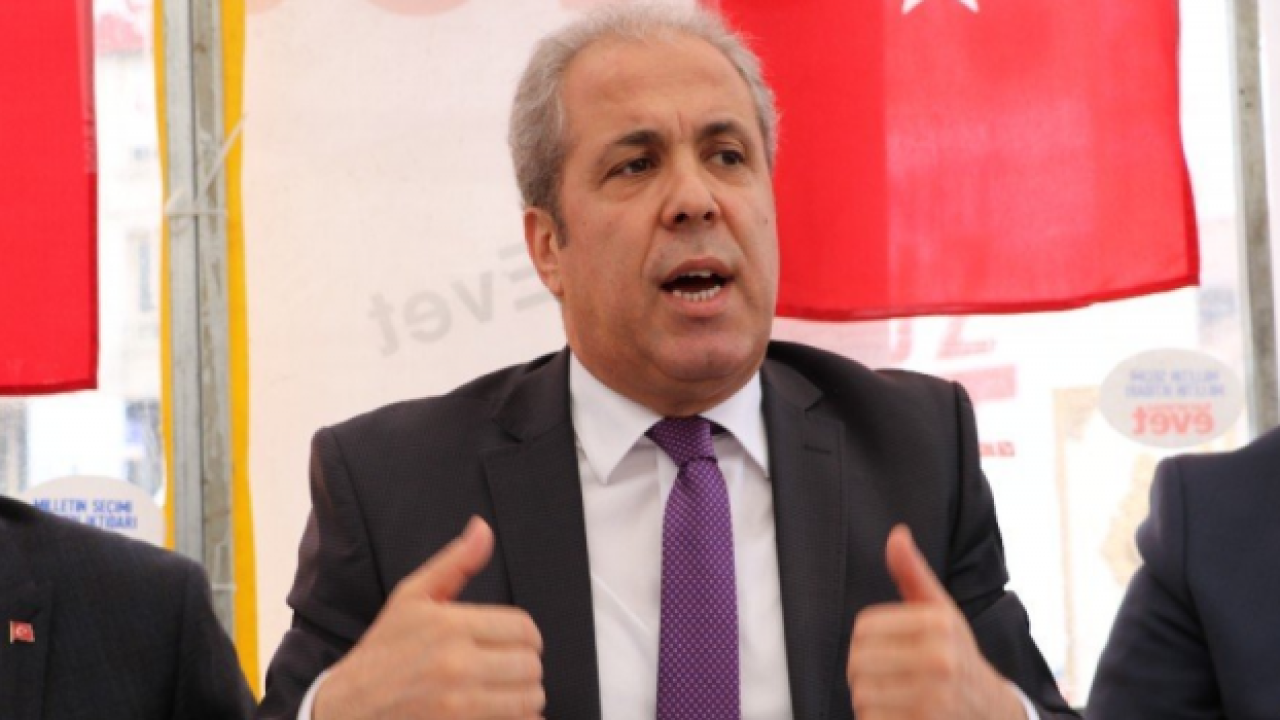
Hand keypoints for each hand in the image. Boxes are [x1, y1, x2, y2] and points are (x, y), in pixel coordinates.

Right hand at [315, 517, 544, 719]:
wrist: (348, 707)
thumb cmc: (382, 652)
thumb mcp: (412, 597)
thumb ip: (455, 562)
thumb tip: (483, 529)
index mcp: (450, 626)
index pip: (523, 629)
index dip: (524, 636)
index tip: (513, 642)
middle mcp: (457, 666)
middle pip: (530, 665)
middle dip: (524, 666)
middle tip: (506, 667)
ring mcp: (459, 705)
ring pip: (529, 699)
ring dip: (524, 696)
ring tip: (503, 690)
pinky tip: (497, 712)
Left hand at [846, 525, 1024, 719]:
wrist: (992, 711)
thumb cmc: (957, 658)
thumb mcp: (941, 613)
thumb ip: (913, 573)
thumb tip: (897, 535)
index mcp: (938, 624)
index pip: (864, 628)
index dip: (866, 642)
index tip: (885, 650)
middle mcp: (940, 659)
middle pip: (859, 663)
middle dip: (866, 674)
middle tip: (888, 679)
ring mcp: (934, 698)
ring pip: (862, 696)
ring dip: (871, 702)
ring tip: (897, 699)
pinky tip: (899, 716)